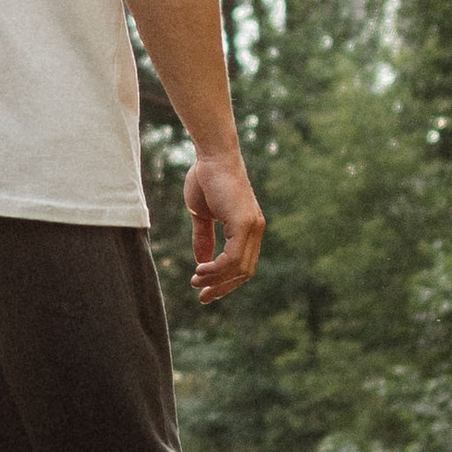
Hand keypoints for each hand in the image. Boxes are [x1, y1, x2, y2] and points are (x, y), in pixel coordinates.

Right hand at [184, 148, 263, 302]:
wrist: (211, 155)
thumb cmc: (205, 179)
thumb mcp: (202, 215)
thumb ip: (203, 238)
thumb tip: (201, 263)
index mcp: (248, 228)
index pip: (243, 264)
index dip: (225, 280)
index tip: (205, 289)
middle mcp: (255, 229)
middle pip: (244, 271)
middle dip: (223, 287)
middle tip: (202, 296)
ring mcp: (253, 226)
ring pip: (239, 268)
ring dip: (217, 280)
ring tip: (196, 282)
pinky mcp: (245, 223)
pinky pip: (233, 258)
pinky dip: (217, 269)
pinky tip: (200, 270)